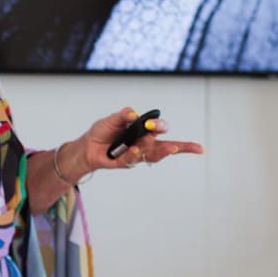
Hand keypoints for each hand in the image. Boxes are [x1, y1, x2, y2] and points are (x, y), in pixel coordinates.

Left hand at [77, 107, 204, 171]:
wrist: (87, 146)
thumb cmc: (102, 132)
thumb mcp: (112, 120)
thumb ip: (123, 116)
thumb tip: (134, 113)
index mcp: (142, 130)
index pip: (158, 129)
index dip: (160, 126)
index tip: (154, 124)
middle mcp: (143, 143)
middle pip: (166, 146)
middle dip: (181, 147)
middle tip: (190, 147)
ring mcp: (136, 154)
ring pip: (153, 155)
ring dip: (162, 152)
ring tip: (170, 148)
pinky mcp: (125, 162)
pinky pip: (133, 160)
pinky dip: (135, 154)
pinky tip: (135, 150)